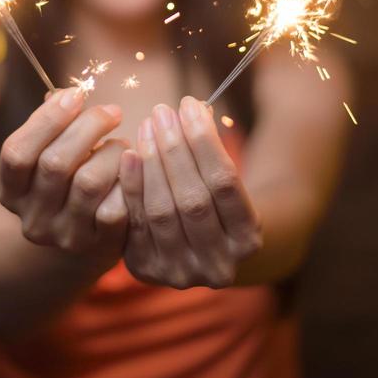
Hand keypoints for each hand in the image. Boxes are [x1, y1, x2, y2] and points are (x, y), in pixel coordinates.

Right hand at [0, 86, 128, 261]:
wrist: (87, 242)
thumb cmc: (71, 179)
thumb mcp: (51, 153)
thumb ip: (54, 125)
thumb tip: (70, 95)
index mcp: (11, 191)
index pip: (16, 152)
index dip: (46, 119)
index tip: (76, 94)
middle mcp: (32, 218)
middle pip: (55, 163)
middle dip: (89, 126)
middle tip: (112, 112)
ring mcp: (65, 235)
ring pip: (89, 181)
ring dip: (112, 152)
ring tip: (123, 144)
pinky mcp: (99, 246)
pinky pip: (116, 207)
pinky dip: (129, 180)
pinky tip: (134, 170)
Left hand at [120, 96, 261, 288]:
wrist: (204, 247)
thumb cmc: (217, 200)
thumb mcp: (228, 180)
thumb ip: (211, 152)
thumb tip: (189, 109)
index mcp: (248, 241)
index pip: (225, 183)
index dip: (205, 140)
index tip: (189, 103)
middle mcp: (218, 265)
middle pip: (192, 199)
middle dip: (174, 149)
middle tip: (162, 111)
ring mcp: (180, 273)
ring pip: (162, 211)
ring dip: (152, 161)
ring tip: (147, 125)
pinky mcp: (146, 270)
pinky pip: (135, 221)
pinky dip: (131, 185)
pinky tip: (129, 154)